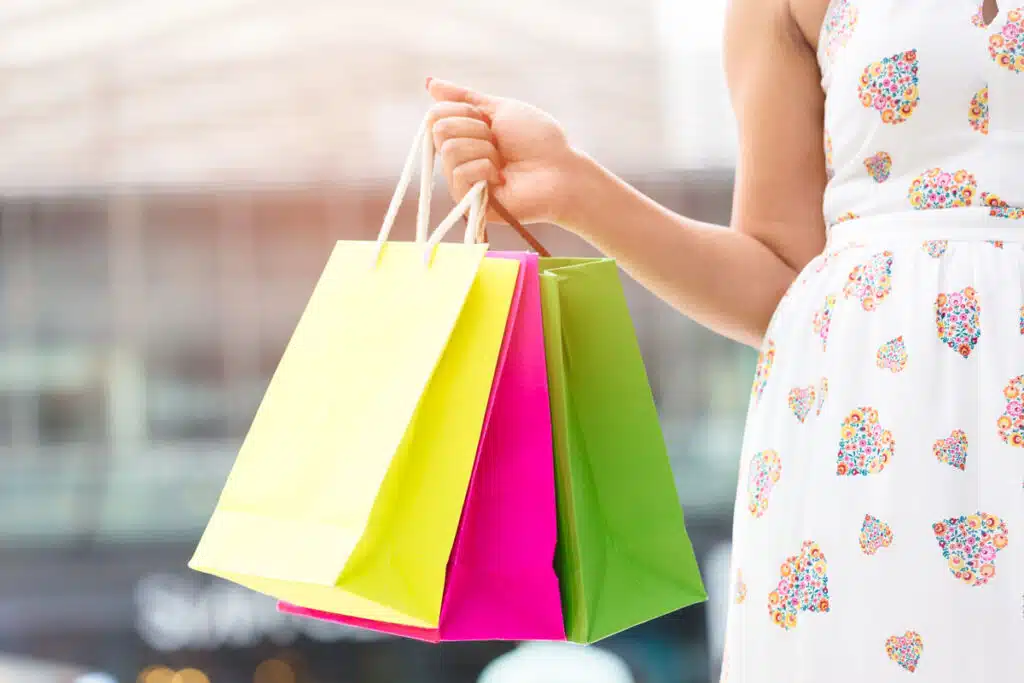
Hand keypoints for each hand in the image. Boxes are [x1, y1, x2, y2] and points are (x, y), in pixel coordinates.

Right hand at [426, 77, 580, 225]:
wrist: (561, 171)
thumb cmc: (538, 141)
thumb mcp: (501, 109)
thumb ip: (465, 97)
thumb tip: (429, 83)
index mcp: (464, 136)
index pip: (436, 114)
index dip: (464, 111)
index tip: (490, 120)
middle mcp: (459, 159)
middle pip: (440, 130)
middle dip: (475, 129)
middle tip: (499, 142)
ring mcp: (462, 182)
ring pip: (450, 151)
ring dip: (483, 149)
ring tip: (503, 161)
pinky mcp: (468, 204)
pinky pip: (460, 174)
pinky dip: (485, 168)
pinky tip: (503, 178)